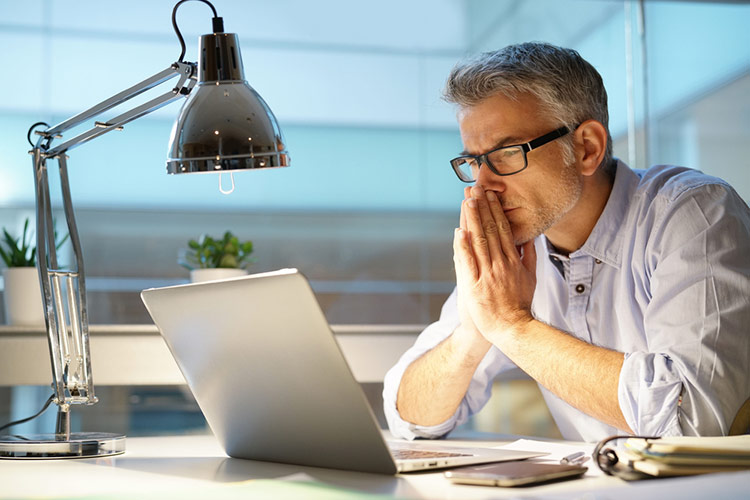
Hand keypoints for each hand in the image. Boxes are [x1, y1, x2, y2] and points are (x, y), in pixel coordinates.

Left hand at [453, 185, 536, 339]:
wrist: (512, 329)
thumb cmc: (520, 304)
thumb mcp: (531, 278)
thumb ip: (528, 256)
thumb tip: (529, 236)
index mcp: (512, 261)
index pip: (503, 229)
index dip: (495, 210)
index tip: (489, 194)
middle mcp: (500, 265)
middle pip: (490, 231)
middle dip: (482, 208)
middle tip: (476, 188)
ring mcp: (487, 275)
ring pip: (478, 242)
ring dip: (472, 220)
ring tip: (467, 201)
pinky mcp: (474, 287)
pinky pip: (468, 263)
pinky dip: (463, 247)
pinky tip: (459, 232)